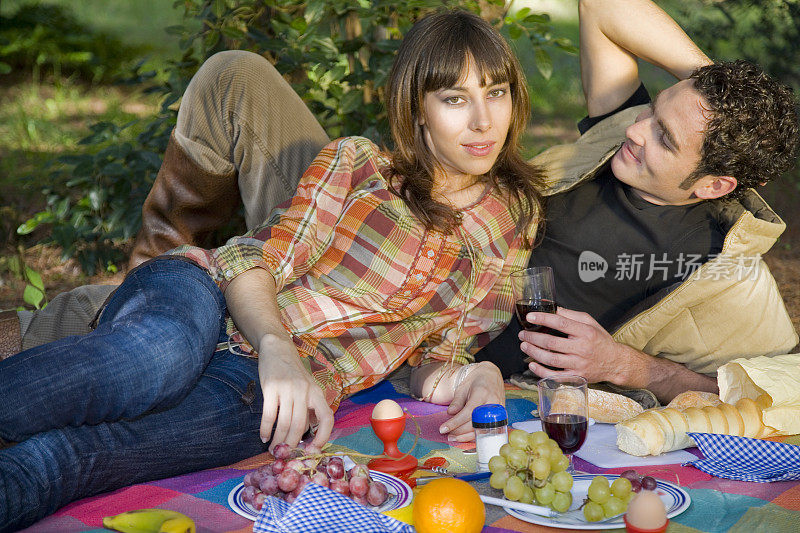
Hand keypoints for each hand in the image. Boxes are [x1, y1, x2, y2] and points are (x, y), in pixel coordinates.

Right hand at [257, 334, 333, 452]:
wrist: (278, 349)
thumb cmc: (293, 373)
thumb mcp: (308, 388)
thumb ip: (310, 408)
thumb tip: (309, 434)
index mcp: (317, 393)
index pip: (327, 417)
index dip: (323, 436)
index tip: (313, 449)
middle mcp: (305, 391)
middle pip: (300, 426)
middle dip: (292, 444)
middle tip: (285, 454)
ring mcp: (288, 389)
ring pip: (284, 423)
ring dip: (278, 440)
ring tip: (273, 449)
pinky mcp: (271, 387)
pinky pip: (269, 415)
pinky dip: (266, 429)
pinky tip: (264, 436)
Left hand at [439, 362, 504, 441]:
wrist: (492, 376)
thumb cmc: (475, 380)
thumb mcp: (463, 387)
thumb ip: (457, 401)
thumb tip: (450, 414)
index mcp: (482, 393)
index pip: (468, 412)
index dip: (455, 423)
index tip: (443, 429)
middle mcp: (492, 403)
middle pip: (475, 423)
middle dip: (459, 431)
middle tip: (446, 434)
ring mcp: (498, 412)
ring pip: (482, 430)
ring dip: (466, 436)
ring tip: (453, 438)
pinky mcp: (500, 417)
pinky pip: (487, 430)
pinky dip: (475, 435)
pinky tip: (464, 437)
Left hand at [519, 307, 633, 383]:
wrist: (615, 363)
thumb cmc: (600, 340)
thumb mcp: (590, 323)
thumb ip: (571, 315)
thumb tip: (553, 309)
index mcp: (586, 332)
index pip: (561, 323)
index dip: (543, 319)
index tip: (530, 316)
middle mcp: (582, 349)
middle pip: (552, 343)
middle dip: (533, 337)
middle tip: (523, 333)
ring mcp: (579, 365)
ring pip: (551, 359)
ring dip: (534, 352)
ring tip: (524, 345)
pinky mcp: (576, 377)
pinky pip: (556, 376)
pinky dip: (541, 372)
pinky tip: (532, 365)